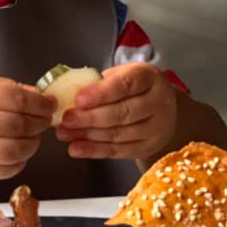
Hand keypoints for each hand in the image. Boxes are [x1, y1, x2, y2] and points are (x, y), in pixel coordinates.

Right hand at [0, 73, 54, 179]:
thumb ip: (5, 87)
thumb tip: (38, 95)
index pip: (17, 98)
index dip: (40, 102)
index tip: (49, 104)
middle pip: (20, 124)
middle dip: (40, 122)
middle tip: (44, 119)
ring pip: (17, 150)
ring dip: (33, 143)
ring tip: (33, 136)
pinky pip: (6, 169)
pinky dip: (20, 161)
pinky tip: (19, 151)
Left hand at [55, 63, 177, 161]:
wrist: (161, 107)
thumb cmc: (134, 88)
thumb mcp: (120, 75)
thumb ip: (98, 83)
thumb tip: (68, 96)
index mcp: (148, 77)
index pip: (126, 85)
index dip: (101, 93)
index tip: (79, 99)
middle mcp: (158, 101)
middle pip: (124, 113)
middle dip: (91, 117)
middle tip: (67, 119)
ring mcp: (157, 127)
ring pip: (120, 134)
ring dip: (89, 135)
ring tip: (65, 133)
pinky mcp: (149, 146)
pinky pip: (120, 151)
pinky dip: (95, 151)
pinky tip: (77, 148)